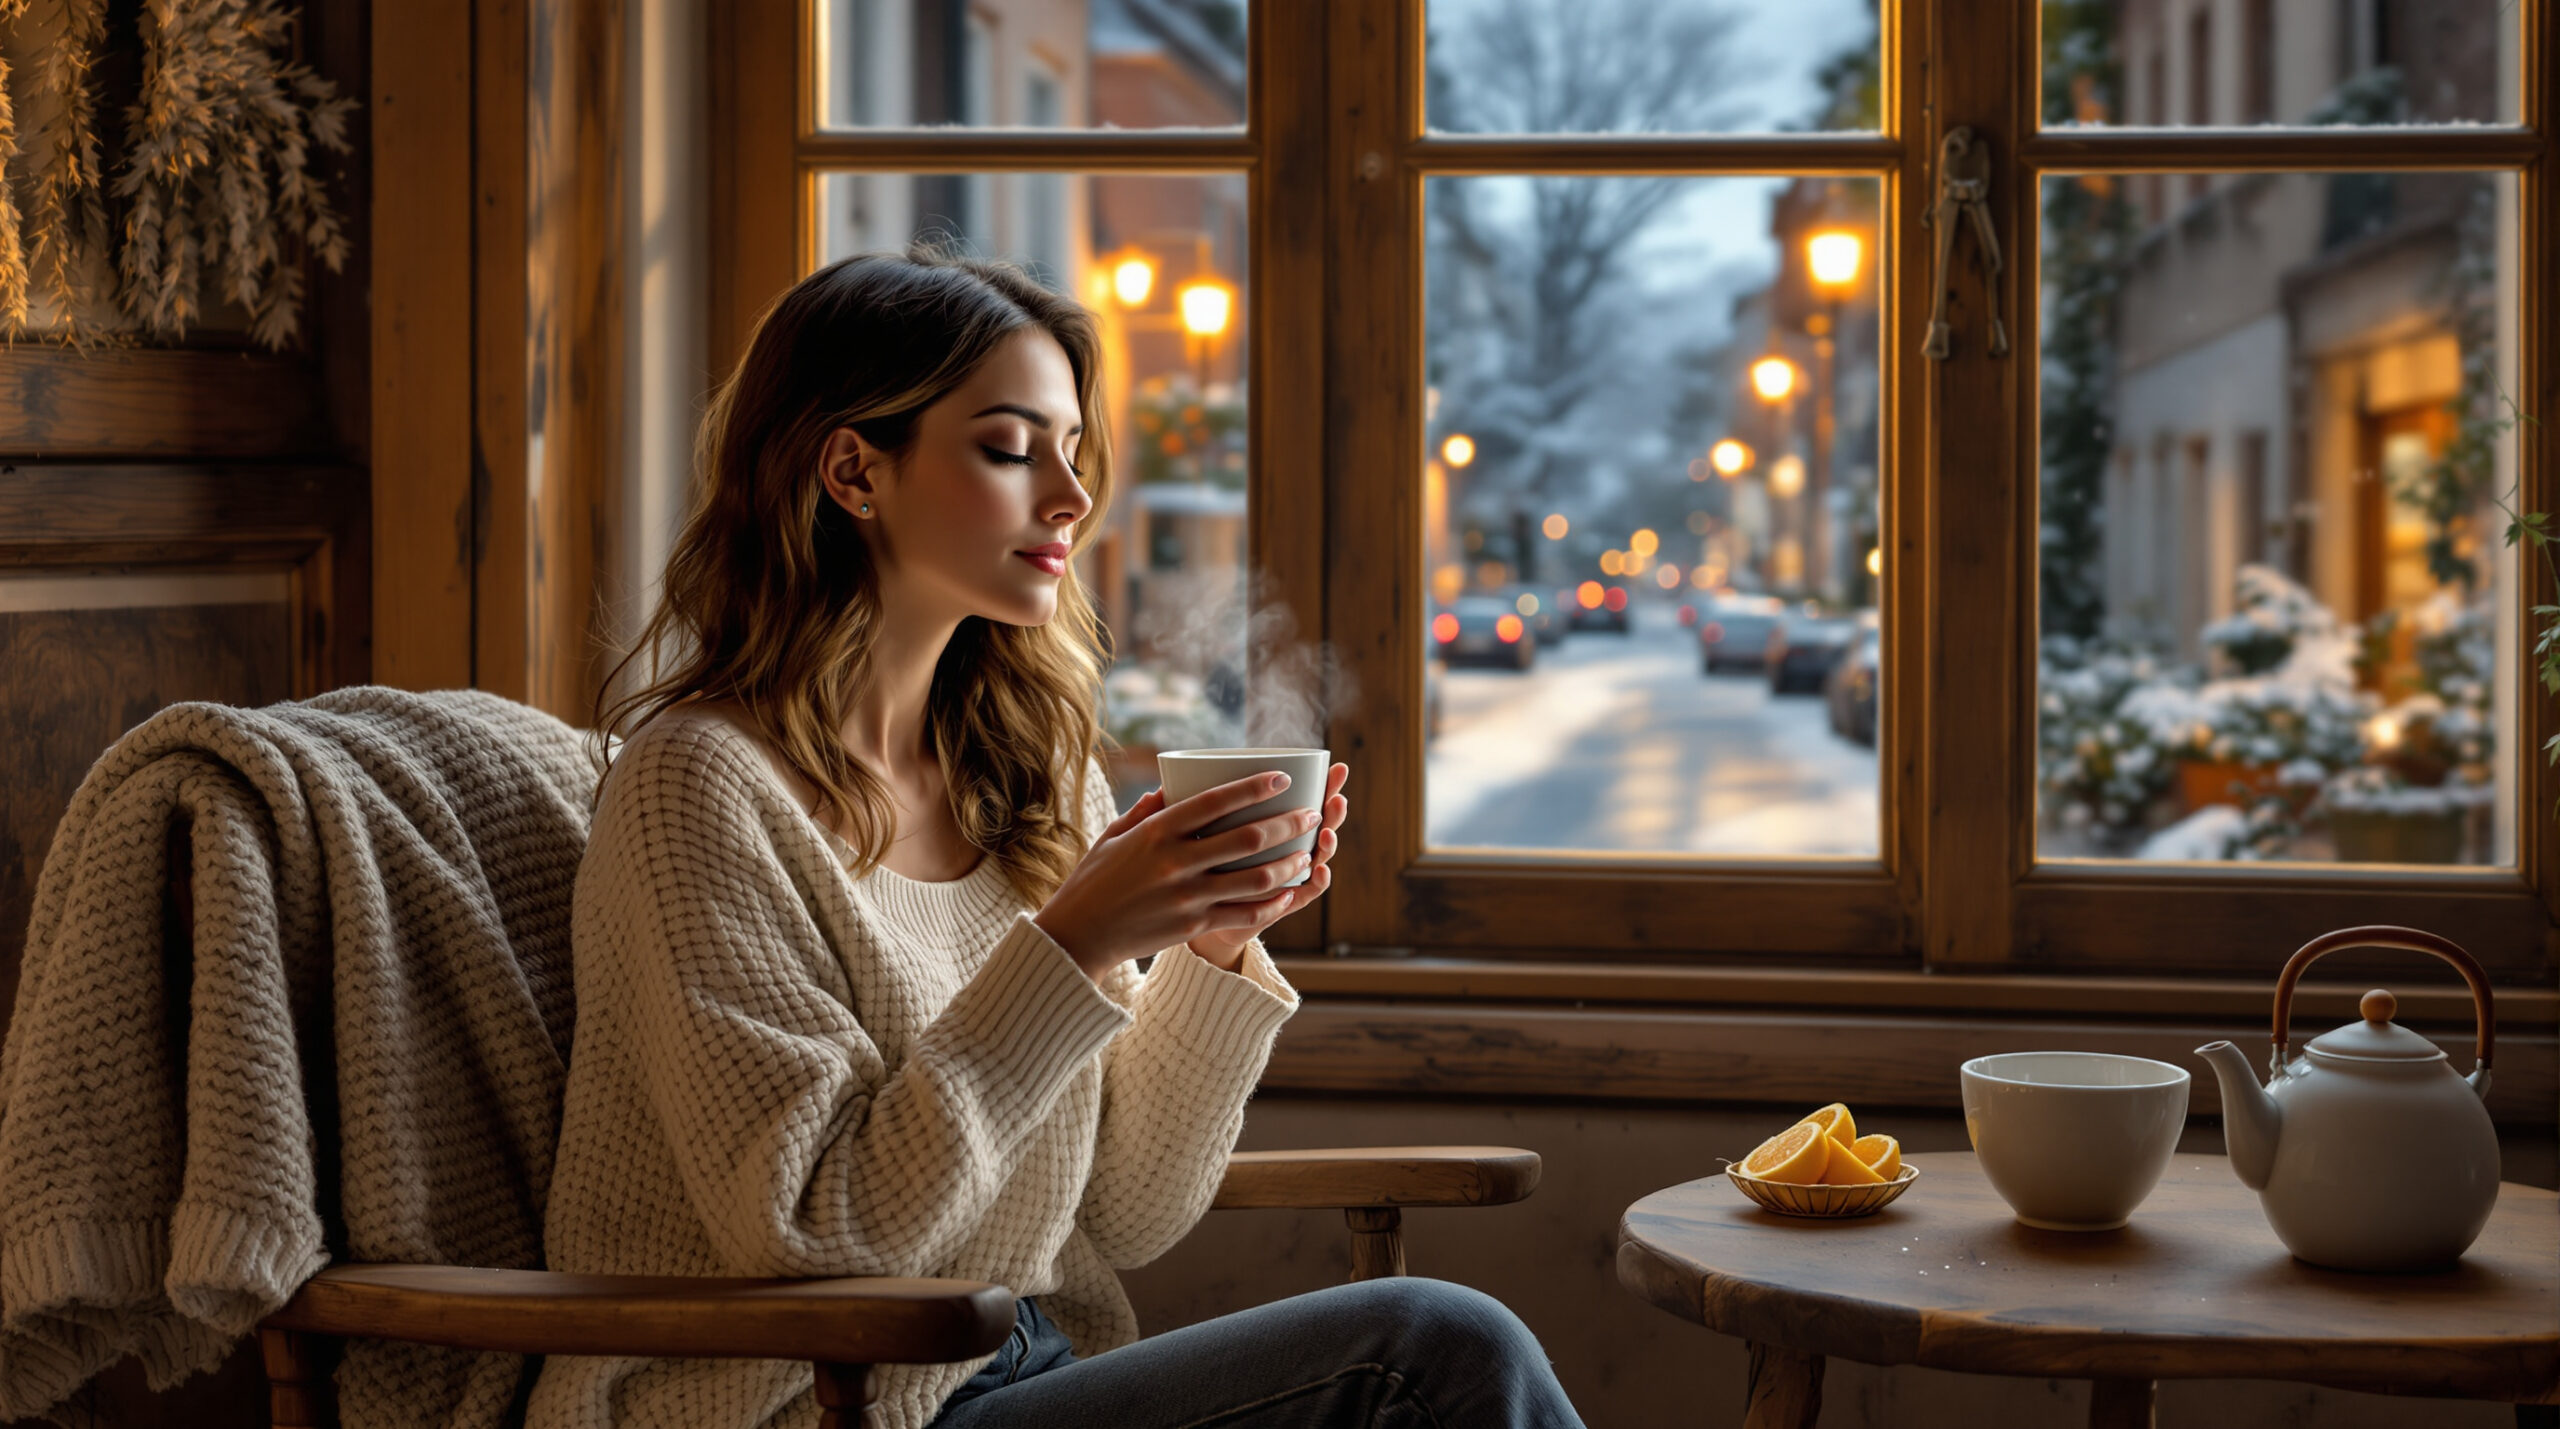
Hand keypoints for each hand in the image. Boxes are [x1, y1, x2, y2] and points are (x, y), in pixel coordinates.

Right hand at [1032, 768, 1333, 979]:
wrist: (1079, 936)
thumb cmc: (1094, 879)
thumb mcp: (1114, 835)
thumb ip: (1147, 811)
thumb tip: (1174, 786)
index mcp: (1156, 833)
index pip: (1214, 802)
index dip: (1253, 788)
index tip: (1282, 778)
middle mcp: (1175, 863)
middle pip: (1246, 839)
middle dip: (1286, 824)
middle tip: (1310, 814)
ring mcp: (1187, 897)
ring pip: (1254, 879)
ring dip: (1288, 864)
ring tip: (1308, 852)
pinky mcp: (1192, 925)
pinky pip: (1243, 913)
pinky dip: (1272, 902)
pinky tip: (1289, 891)